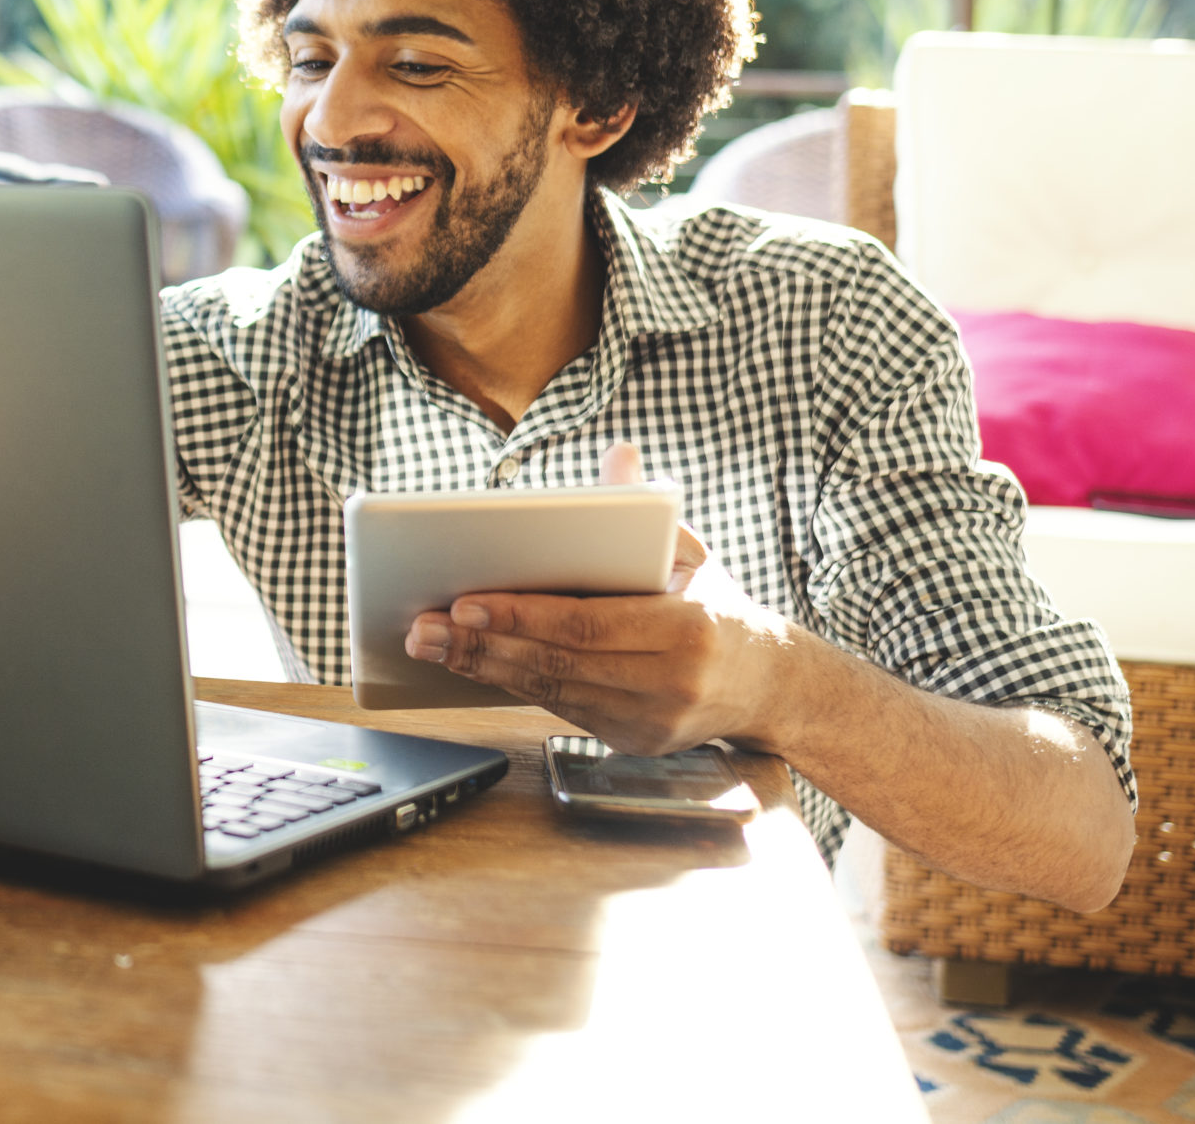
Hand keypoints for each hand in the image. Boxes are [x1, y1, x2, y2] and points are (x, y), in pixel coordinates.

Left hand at [403, 442, 796, 756]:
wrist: (771, 684)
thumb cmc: (716, 604)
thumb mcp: (691, 551)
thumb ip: (645, 506)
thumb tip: (618, 451)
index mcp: (688, 627)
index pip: (587, 622)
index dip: (522, 614)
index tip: (465, 598)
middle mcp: (671, 681)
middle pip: (559, 663)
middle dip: (482, 644)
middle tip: (423, 627)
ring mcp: (653, 721)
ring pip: (552, 692)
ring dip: (482, 669)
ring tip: (429, 645)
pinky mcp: (635, 742)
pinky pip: (562, 711)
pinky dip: (511, 686)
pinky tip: (470, 664)